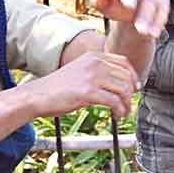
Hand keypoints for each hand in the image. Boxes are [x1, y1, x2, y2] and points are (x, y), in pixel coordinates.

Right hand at [23, 51, 140, 119]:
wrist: (38, 95)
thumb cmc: (59, 87)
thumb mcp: (81, 71)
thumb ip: (98, 72)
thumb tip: (121, 83)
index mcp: (94, 56)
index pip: (124, 62)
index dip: (133, 76)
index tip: (135, 89)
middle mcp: (95, 63)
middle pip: (126, 77)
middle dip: (131, 94)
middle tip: (129, 105)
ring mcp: (92, 77)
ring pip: (124, 90)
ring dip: (127, 104)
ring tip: (123, 113)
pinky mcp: (88, 92)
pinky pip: (115, 102)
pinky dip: (120, 111)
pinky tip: (116, 116)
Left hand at [89, 0, 169, 37]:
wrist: (131, 13)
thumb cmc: (114, 5)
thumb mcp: (103, 4)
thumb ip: (99, 0)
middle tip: (128, 6)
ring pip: (150, 0)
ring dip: (146, 16)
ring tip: (141, 31)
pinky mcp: (162, 0)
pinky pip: (162, 10)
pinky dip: (157, 22)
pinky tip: (153, 33)